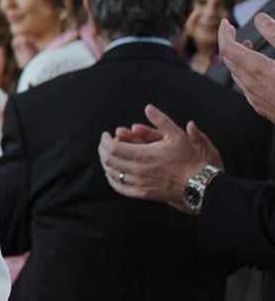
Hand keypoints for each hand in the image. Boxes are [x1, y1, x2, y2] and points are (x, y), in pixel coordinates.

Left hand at [98, 105, 220, 209]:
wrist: (198, 184)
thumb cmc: (188, 157)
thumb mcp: (176, 134)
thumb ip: (160, 119)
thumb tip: (148, 107)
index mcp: (144, 155)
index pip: (114, 148)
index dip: (106, 140)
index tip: (105, 134)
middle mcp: (138, 170)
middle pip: (109, 160)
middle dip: (103, 149)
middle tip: (104, 143)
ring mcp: (140, 183)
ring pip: (113, 174)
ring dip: (106, 163)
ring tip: (106, 155)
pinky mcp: (143, 193)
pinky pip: (121, 188)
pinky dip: (113, 179)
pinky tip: (112, 174)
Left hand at [220, 16, 274, 122]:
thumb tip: (260, 19)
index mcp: (257, 70)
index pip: (228, 48)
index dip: (223, 33)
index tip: (226, 22)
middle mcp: (251, 85)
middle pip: (229, 60)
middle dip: (228, 41)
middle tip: (232, 29)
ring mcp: (255, 98)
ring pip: (236, 74)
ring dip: (236, 56)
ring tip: (245, 45)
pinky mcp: (261, 106)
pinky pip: (245, 86)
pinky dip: (244, 70)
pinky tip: (256, 69)